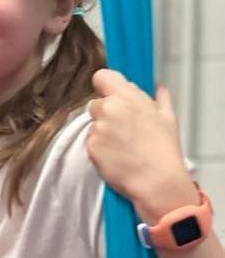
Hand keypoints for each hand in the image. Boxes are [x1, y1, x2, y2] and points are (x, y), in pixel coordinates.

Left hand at [85, 68, 195, 221]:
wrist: (155, 179)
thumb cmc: (163, 150)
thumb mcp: (167, 117)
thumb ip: (159, 98)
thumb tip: (157, 88)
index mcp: (126, 97)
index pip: (102, 77)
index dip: (105, 85)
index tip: (110, 93)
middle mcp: (108, 110)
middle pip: (96, 103)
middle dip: (106, 112)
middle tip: (123, 127)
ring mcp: (97, 129)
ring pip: (93, 124)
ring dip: (102, 130)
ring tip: (122, 144)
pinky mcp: (89, 147)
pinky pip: (90, 142)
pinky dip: (99, 146)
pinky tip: (116, 154)